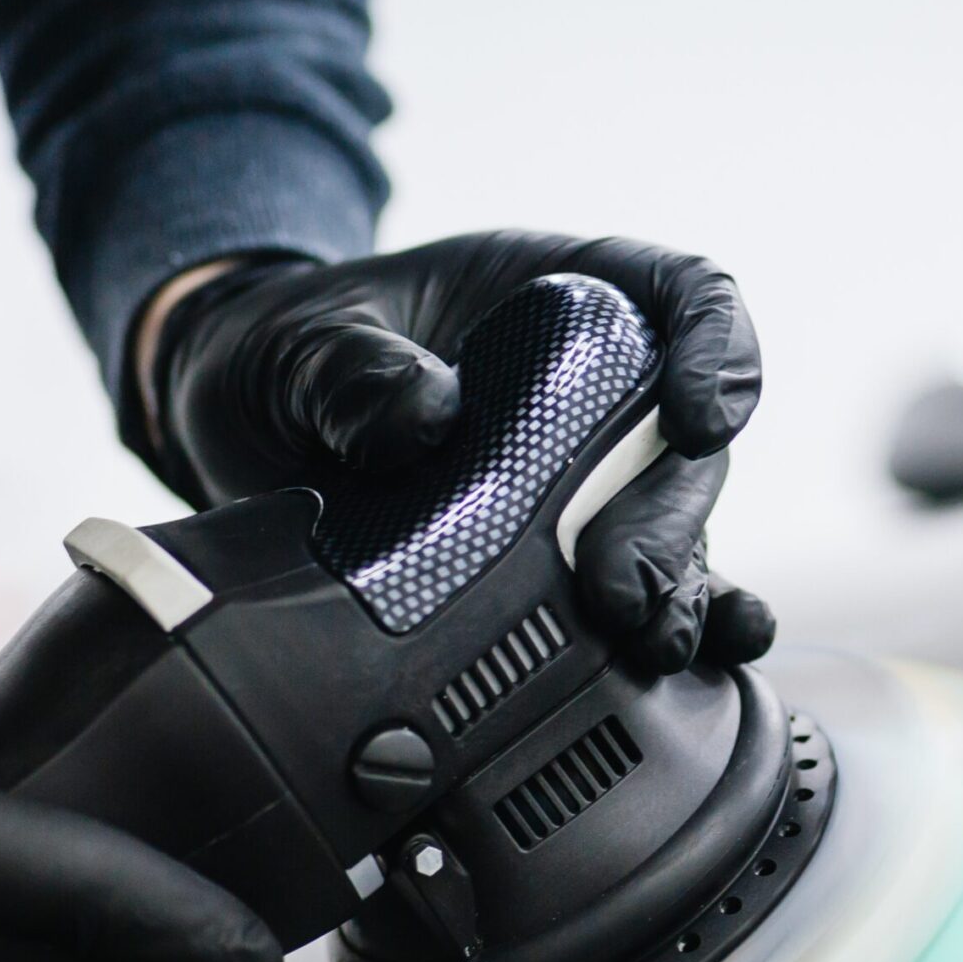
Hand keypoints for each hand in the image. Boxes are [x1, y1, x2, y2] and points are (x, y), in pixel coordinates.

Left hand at [137, 233, 777, 674]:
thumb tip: (421, 421)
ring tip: (648, 644)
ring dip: (679, 591)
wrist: (245, 428)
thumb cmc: (293, 352)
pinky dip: (684, 630)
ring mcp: (590, 485)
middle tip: (619, 587)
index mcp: (564, 297)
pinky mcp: (566, 564)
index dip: (717, 349)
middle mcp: (600, 392)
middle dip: (672, 519)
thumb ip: (349, 366)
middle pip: (687, 446)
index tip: (698, 417)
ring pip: (679, 532)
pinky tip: (700, 664)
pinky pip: (649, 595)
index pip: (686, 298)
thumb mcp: (302, 338)